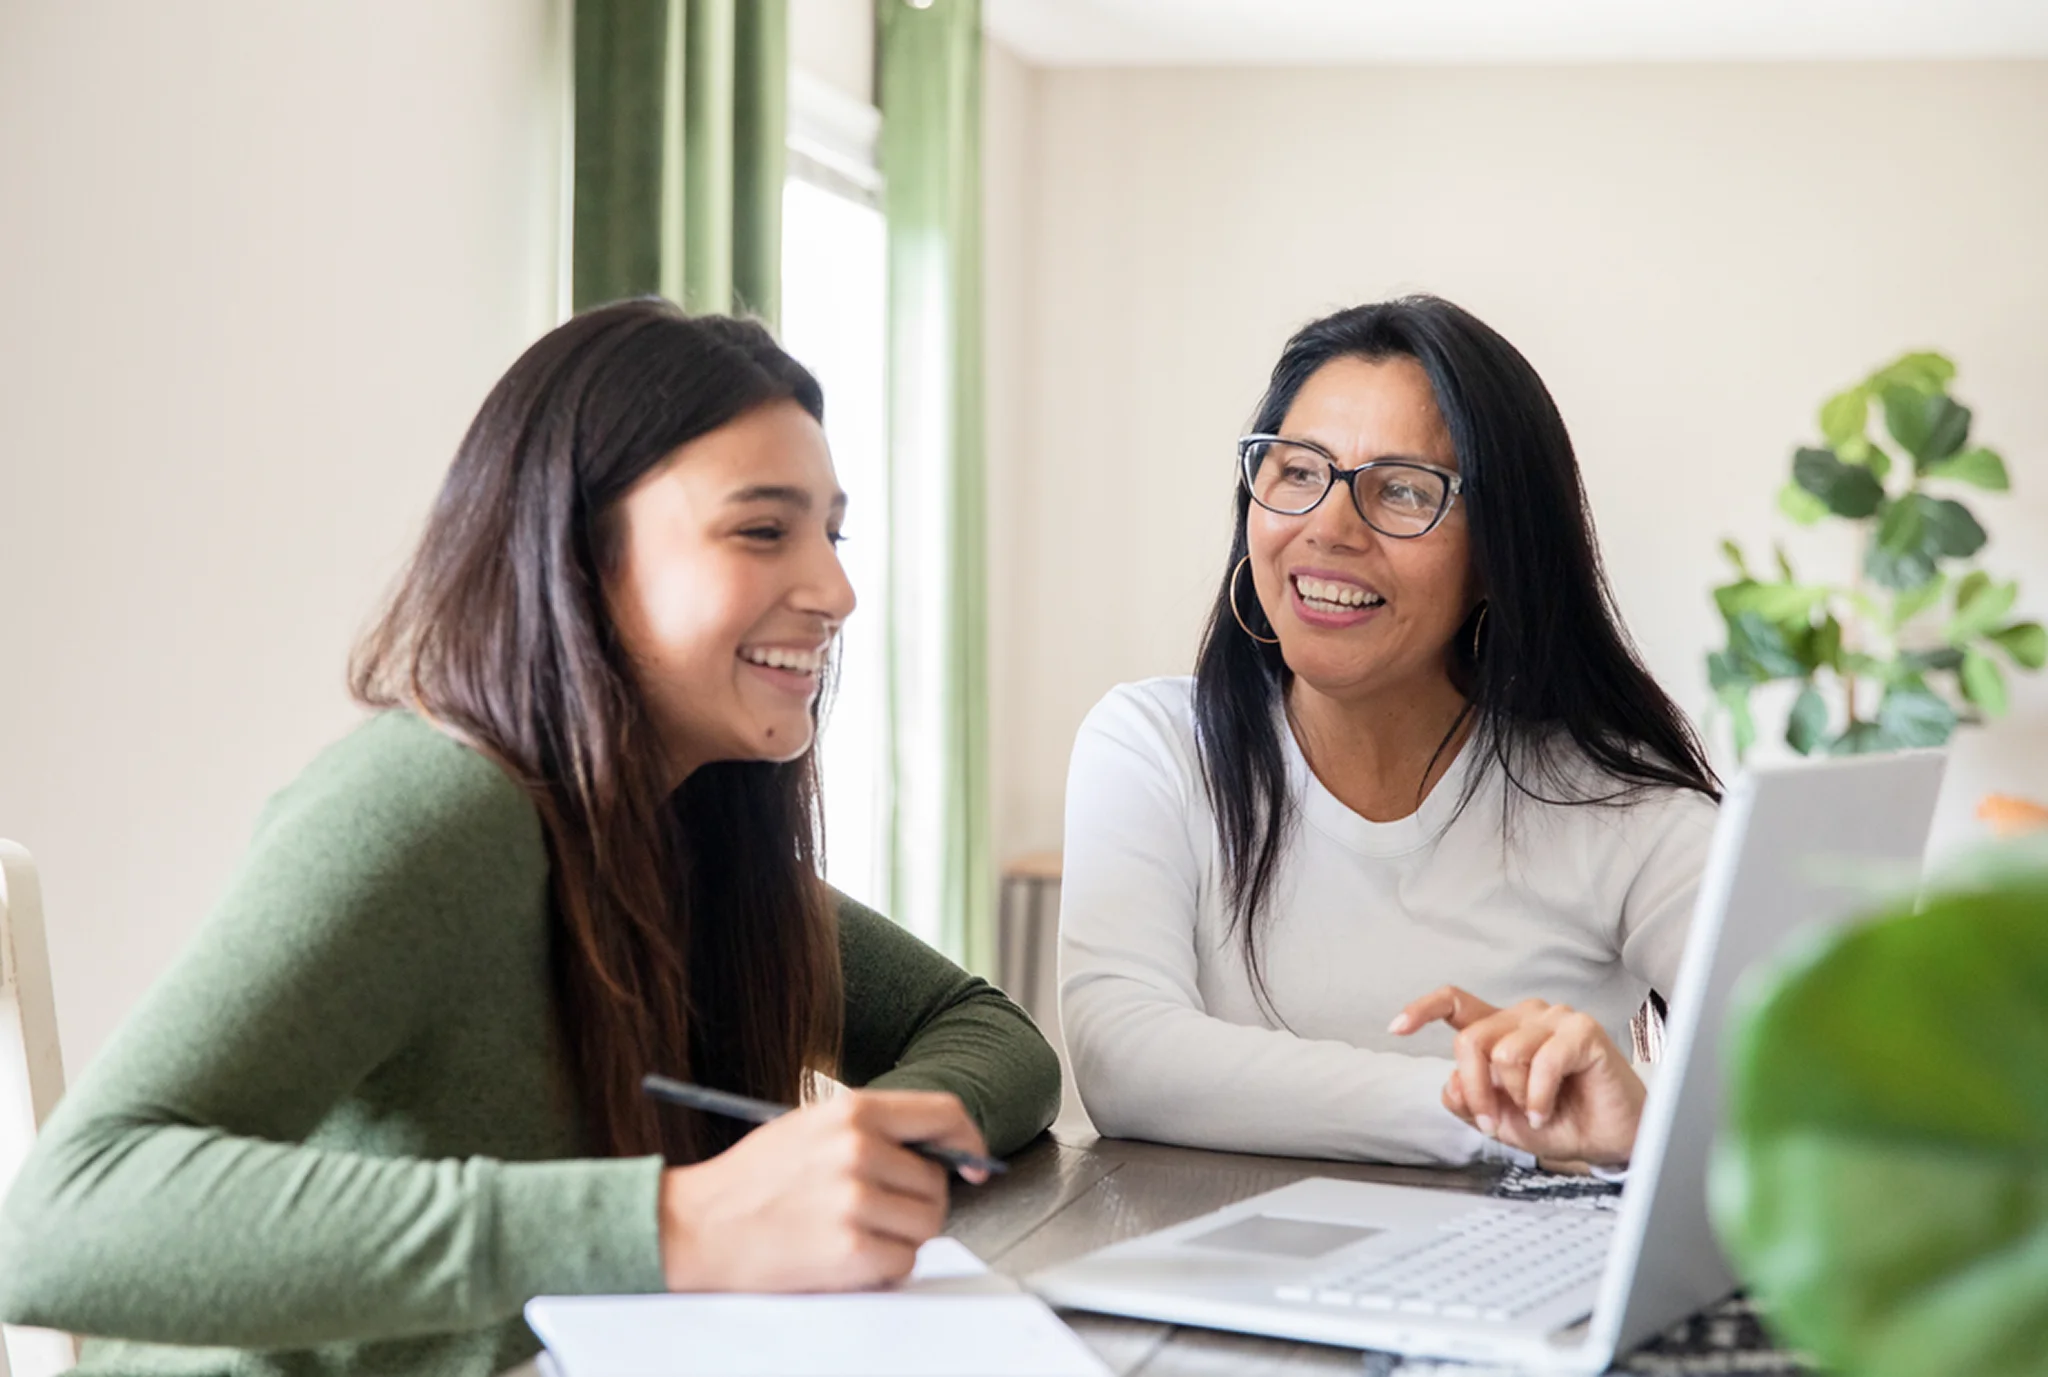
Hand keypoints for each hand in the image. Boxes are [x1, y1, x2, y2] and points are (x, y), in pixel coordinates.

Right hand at [657, 1089, 989, 1291]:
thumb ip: (873, 1132)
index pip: (944, 1114)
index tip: (975, 1164)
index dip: (969, 1142)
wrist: (696, 1226)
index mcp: (852, 1112)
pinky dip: (883, 1269)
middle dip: (917, 1202)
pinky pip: (903, 1263)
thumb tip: (940, 1152)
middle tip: (876, 1212)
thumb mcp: (812, 1129)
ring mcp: (854, 1201)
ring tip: (855, 1232)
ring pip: (925, 1225)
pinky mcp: (849, 1250)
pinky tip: (845, 1257)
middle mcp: (858, 1150)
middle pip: (937, 1182)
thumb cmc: (753, 1180)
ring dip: (901, 1237)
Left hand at [1390, 986, 1644, 1166]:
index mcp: (1500, 1031)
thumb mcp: (1502, 1121)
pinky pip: (1541, 1062)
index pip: (1454, 1002)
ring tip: (1535, 1113)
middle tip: (1491, 1122)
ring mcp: (1554, 1019)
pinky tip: (1548, 1111)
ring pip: (1504, 1053)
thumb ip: (1470, 1102)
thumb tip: (1451, 1084)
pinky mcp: (1582, 1031)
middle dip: (1475, 1090)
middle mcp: (1523, 1016)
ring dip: (1514, 1097)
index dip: (1422, 1010)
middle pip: (1470, 1040)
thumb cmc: (1562, 1121)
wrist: (1610, 1139)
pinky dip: (1538, 1098)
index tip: (1396, 1028)